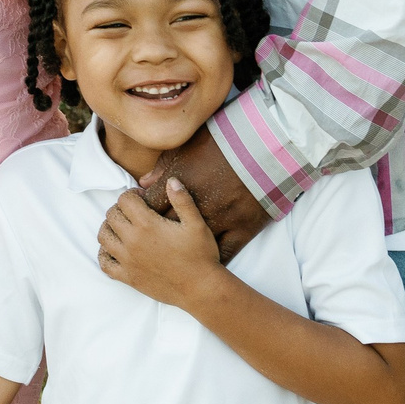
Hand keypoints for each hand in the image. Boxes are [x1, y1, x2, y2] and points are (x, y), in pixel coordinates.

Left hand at [98, 179, 227, 309]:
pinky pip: (104, 263)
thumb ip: (182, 200)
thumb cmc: (201, 256)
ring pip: (103, 236)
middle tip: (134, 212)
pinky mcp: (128, 277)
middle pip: (111, 215)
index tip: (143, 198)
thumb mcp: (196, 224)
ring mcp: (128, 260)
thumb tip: (171, 180)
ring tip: (124, 228)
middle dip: (121, 209)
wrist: (201, 289)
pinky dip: (105, 254)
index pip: (124, 200)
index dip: (132, 195)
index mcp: (147, 225)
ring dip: (110, 228)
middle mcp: (133, 241)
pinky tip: (116, 250)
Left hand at [133, 125, 272, 262]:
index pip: (148, 205)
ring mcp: (221, 220)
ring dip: (181, 248)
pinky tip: (203, 262)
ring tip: (169, 249)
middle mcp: (197, 206)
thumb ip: (164, 166)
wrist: (266, 147)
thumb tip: (144, 182)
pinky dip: (213, 258)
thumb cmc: (224, 142)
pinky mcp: (243, 230)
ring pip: (193, 244)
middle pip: (165, 227)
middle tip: (147, 233)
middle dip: (151, 231)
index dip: (139, 209)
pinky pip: (225, 253)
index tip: (138, 211)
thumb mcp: (188, 147)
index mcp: (181, 183)